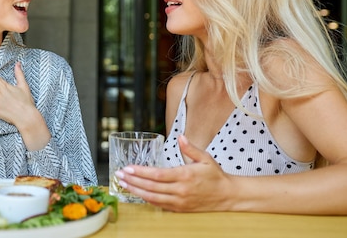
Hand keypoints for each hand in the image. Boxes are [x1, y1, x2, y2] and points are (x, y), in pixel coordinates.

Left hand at [115, 135, 234, 211]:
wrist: (228, 196)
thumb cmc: (215, 176)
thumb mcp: (205, 158)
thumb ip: (190, 148)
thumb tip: (180, 137)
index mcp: (185, 175)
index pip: (157, 175)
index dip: (140, 172)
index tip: (128, 168)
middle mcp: (180, 190)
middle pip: (151, 187)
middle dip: (132, 181)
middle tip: (119, 175)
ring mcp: (179, 201)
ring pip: (152, 197)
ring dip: (136, 191)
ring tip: (123, 184)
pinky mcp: (179, 208)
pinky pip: (159, 204)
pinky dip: (146, 199)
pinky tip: (137, 193)